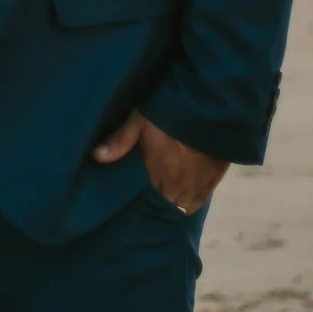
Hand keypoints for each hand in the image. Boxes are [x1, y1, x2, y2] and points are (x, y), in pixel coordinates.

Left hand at [93, 109, 226, 214]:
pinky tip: (187, 194)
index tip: (138, 203)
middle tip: (152, 199)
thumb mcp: (140, 120)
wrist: (210, 103)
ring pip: (187, 207)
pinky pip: (203, 198)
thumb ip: (120, 140)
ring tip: (169, 199)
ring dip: (178, 204)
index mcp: (160, 175)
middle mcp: (181, 186)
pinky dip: (194, 199)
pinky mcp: (216, 177)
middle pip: (169, 208)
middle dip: (161, 206)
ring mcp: (201, 184)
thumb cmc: (171, 111)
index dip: (145, 204)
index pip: (151, 203)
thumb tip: (96, 156)